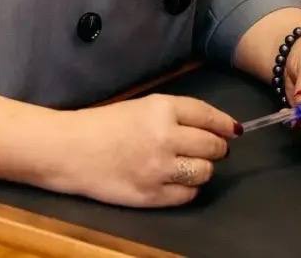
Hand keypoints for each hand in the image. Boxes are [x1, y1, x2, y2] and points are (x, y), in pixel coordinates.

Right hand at [48, 94, 240, 206]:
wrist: (68, 149)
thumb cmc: (101, 124)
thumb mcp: (139, 106)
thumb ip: (174, 114)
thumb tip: (217, 126)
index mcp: (160, 108)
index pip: (207, 116)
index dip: (224, 124)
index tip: (233, 130)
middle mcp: (164, 136)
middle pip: (212, 146)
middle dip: (216, 148)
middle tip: (209, 149)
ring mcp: (158, 168)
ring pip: (204, 171)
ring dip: (202, 169)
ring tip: (187, 165)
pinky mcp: (152, 194)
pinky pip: (188, 194)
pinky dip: (187, 188)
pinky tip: (174, 180)